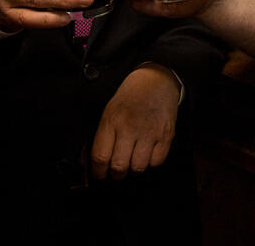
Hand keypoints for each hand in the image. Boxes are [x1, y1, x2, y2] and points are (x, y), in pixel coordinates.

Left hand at [90, 64, 180, 180]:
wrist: (157, 80)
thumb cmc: (131, 97)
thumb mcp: (109, 111)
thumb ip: (100, 137)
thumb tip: (88, 162)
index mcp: (112, 120)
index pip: (100, 156)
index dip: (97, 172)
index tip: (99, 174)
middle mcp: (130, 127)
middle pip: (119, 166)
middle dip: (116, 174)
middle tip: (116, 170)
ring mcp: (149, 132)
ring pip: (138, 167)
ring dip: (133, 168)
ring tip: (133, 159)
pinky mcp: (166, 135)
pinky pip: (156, 162)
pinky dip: (151, 162)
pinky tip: (148, 152)